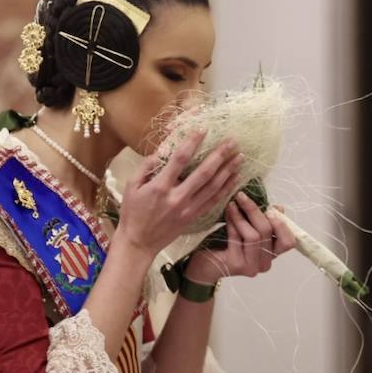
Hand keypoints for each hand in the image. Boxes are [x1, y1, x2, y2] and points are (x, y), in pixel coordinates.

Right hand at [117, 132, 243, 255]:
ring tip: (240, 156)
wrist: (139, 243)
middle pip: (204, 173)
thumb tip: (161, 152)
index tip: (203, 130)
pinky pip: (214, 201)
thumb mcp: (131, 187)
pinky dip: (227, 189)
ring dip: (228, 171)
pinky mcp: (194, 217)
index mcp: (160, 187)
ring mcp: (188, 209)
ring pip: (213, 187)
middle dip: (219, 156)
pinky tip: (236, 178)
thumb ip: (146, 167)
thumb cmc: (132, 213)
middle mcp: (177, 198)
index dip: (192, 143)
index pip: (179, 160)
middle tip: (232, 142)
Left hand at [185, 195, 296, 284]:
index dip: (282, 223)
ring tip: (232, 204)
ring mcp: (252, 267)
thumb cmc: (226, 244)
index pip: (288, 242)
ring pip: (254, 235)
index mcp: (272, 254)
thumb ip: (263, 220)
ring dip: (241, 216)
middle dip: (254, 210)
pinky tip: (227, 212)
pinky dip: (233, 222)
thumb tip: (278, 208)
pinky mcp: (237, 265)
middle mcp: (265, 264)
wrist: (204, 265)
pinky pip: (238, 238)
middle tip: (242, 196)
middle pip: (268, 231)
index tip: (269, 207)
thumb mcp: (248, 229)